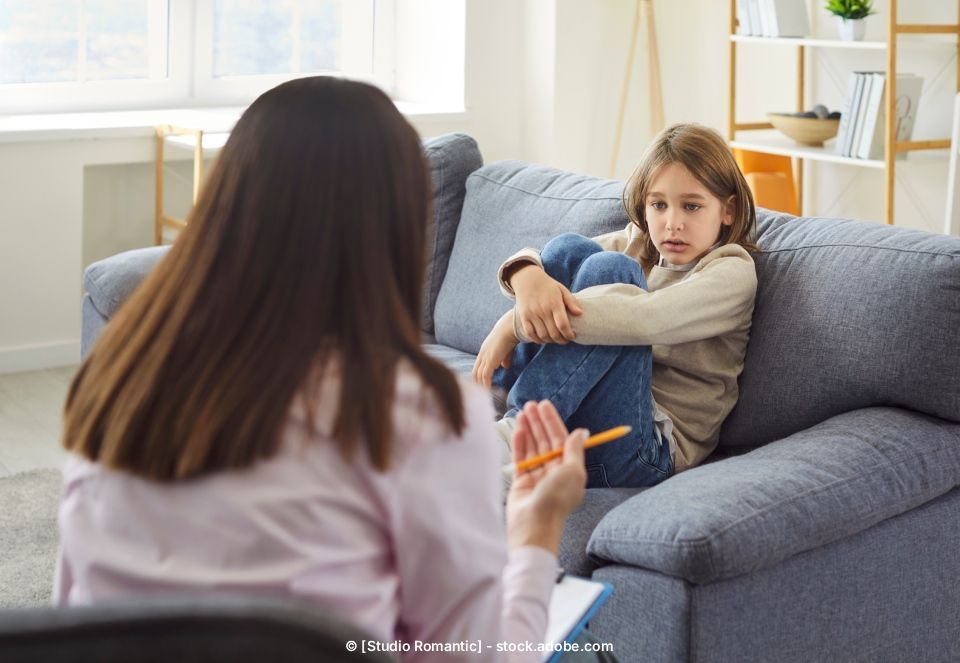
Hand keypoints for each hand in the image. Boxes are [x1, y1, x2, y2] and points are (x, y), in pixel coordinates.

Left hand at [472, 311, 518, 389]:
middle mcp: (482, 355)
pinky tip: (489, 391)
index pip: (477, 368)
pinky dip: (486, 384)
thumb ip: (504, 358)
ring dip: (481, 387)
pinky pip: (485, 376)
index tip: (481, 387)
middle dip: (477, 385)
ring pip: (478, 376)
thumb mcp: (505, 349)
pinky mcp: (490, 360)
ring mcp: (485, 357)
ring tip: (485, 396)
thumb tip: (505, 366)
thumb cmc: (510, 335)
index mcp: (484, 352)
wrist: (510, 327)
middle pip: (475, 374)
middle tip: (481, 396)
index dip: (478, 378)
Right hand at [505, 400, 587, 553]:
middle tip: (531, 404)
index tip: (545, 405)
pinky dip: (519, 443)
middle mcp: (554, 471)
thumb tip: (582, 431)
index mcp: (569, 469)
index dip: (553, 421)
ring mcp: (537, 476)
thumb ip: (574, 449)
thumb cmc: (556, 499)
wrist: (534, 524)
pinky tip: (518, 429)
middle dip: (539, 422)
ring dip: (528, 429)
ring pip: (532, 447)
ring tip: (522, 412)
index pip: (561, 439)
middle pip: (546, 441)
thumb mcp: (572, 471)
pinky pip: (521, 458)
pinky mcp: (522, 481)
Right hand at [511, 266, 582, 344]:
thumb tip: (580, 314)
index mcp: (554, 303)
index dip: (569, 334)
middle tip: (566, 339)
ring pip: (543, 335)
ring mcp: (532, 314)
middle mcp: (542, 310)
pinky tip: (544, 339)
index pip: (563, 325)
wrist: (527, 279)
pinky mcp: (524, 317)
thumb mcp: (562, 290)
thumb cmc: (548, 286)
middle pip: (554, 333)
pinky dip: (538, 340)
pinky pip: (530, 334)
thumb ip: (571, 302)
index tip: (573, 336)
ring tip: (556, 339)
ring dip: (551, 341)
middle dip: (562, 340)